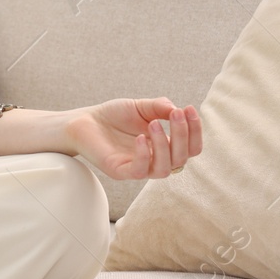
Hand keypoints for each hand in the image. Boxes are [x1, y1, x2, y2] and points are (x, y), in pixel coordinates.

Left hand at [65, 98, 201, 181]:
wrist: (84, 120)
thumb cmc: (114, 115)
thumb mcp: (141, 107)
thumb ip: (159, 107)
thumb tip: (178, 109)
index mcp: (164, 146)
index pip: (190, 148)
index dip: (195, 131)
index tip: (189, 109)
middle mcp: (154, 159)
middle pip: (181, 159)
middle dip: (182, 136)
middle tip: (176, 114)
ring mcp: (138, 167)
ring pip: (164, 169)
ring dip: (164, 146)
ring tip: (154, 123)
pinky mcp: (120, 171)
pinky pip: (139, 171)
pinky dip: (144, 155)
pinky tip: (140, 138)